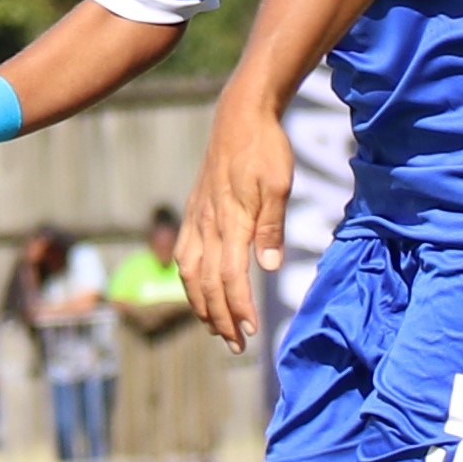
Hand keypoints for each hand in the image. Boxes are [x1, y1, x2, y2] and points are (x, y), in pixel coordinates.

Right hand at [181, 102, 295, 350]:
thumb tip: (269, 268)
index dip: (239, 309)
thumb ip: (271, 228)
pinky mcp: (194, 210)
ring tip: (216, 327)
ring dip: (201, 305)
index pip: (231, 279)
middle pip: (206, 284)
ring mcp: (197, 218)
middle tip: (236, 345)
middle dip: (220, 318)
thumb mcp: (279, 186)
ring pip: (189, 274)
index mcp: (231, 222)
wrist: (240, 116)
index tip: (252, 332)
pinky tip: (197, 289)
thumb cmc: (266, 149)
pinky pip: (183, 254)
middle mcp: (208, 225)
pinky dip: (189, 280)